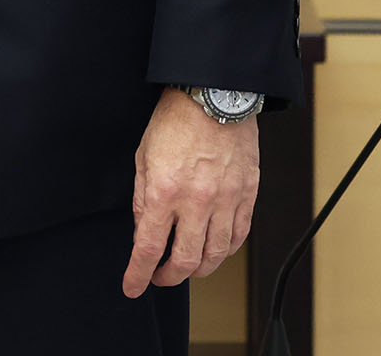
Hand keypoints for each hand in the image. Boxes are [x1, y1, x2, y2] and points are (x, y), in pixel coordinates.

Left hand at [123, 89, 257, 295]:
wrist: (214, 94)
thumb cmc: (176, 120)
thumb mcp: (143, 157)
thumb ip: (143, 199)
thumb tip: (144, 232)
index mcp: (165, 191)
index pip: (149, 248)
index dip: (138, 274)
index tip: (133, 286)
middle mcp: (197, 201)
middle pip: (186, 261)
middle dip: (169, 278)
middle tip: (160, 277)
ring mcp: (226, 200)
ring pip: (216, 255)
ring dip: (199, 269)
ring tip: (187, 267)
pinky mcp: (247, 194)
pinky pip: (239, 236)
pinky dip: (225, 251)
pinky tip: (215, 249)